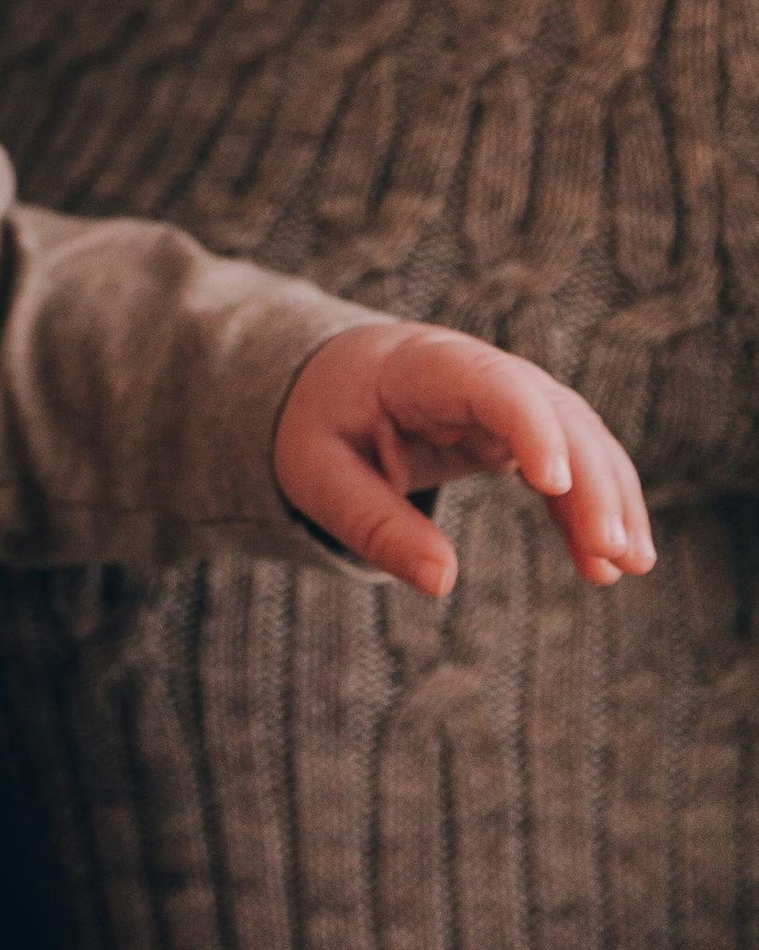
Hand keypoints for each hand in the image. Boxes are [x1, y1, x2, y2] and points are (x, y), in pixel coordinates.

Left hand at [275, 321, 654, 596]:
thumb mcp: (319, 474)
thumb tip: (441, 582)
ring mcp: (510, 397)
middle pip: (554, 413)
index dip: (529, 427)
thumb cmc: (320, 421)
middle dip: (591, 480)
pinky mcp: (523, 428)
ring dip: (610, 497)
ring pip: (579, 437)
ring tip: (630, 565)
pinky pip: (571, 462)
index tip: (554, 483)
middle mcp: (481, 372)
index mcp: (423, 367)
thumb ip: (373, 524)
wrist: (333, 381)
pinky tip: (609, 561)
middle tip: (610, 551)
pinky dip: (593, 507)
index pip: (492, 385)